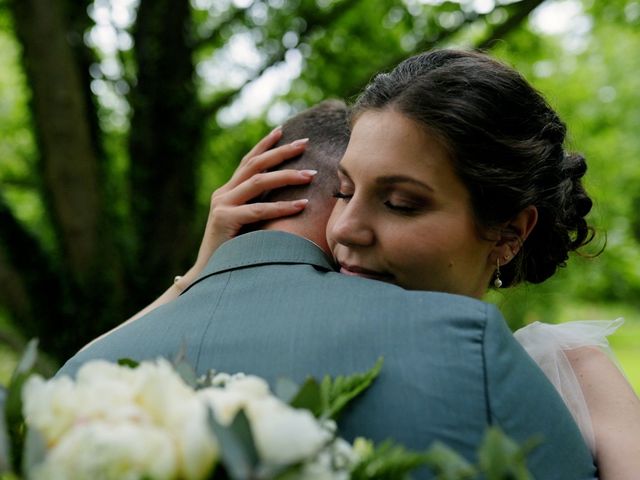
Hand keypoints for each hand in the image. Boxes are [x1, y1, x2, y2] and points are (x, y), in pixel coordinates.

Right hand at [178, 127, 314, 288]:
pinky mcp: (224, 220)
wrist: (208, 278)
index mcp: (227, 192)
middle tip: (306, 142)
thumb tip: (293, 202)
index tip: (284, 131)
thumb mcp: (248, 227)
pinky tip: (302, 205)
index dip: (265, 145)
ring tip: (311, 174)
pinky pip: (258, 210)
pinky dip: (282, 207)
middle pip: (255, 164)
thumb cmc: (234, 254)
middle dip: (281, 152)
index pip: (248, 161)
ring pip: (258, 182)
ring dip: (287, 176)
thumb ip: (261, 211)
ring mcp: (221, 205)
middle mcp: (223, 194)